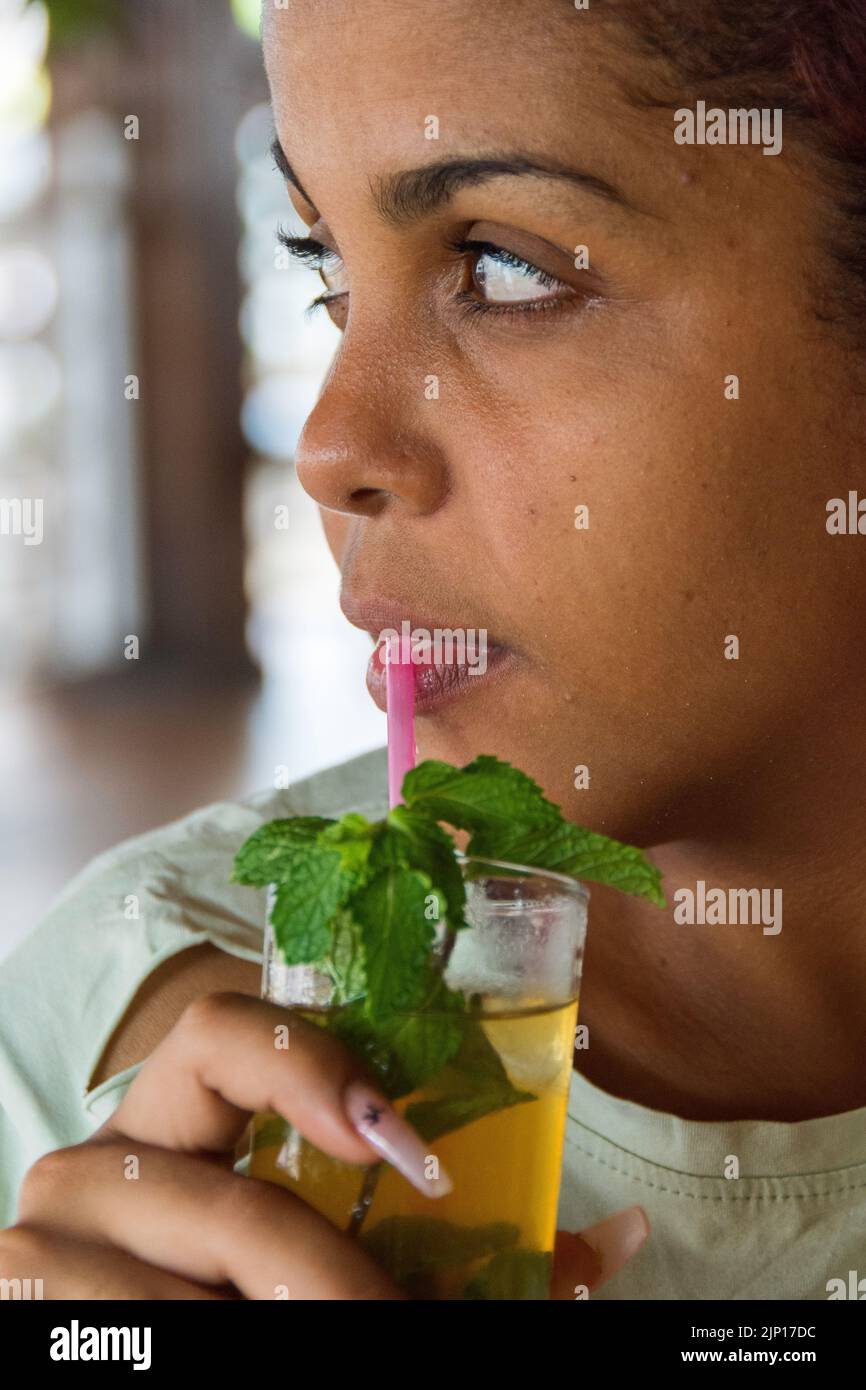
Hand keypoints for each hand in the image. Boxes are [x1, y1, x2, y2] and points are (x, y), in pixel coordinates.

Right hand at [0, 990, 648, 1298]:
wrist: (165, 1353)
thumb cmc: (261, 1282)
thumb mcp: (354, 1248)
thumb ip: (474, 1237)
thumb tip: (619, 1238)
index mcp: (182, 1113)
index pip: (222, 1031)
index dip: (310, 1069)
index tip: (403, 1146)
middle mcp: (104, 1162)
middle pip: (227, 1205)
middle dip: (334, 1284)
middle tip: (404, 1325)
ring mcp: (58, 1247)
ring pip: (195, 1299)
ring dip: (301, 1323)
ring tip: (362, 1340)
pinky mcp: (39, 1317)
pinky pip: (153, 1332)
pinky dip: (227, 1343)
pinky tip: (260, 1347)